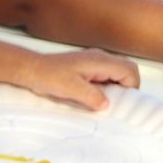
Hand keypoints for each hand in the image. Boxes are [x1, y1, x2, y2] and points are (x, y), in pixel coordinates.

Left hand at [19, 49, 139, 109]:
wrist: (30, 69)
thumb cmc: (48, 76)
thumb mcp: (71, 89)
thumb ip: (91, 97)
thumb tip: (106, 105)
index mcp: (100, 61)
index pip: (129, 70)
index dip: (132, 87)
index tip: (123, 102)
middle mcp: (100, 58)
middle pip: (126, 70)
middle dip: (126, 87)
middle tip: (116, 103)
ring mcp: (93, 61)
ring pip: (115, 73)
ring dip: (114, 87)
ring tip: (103, 101)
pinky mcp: (85, 66)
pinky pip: (103, 75)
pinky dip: (104, 86)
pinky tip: (93, 96)